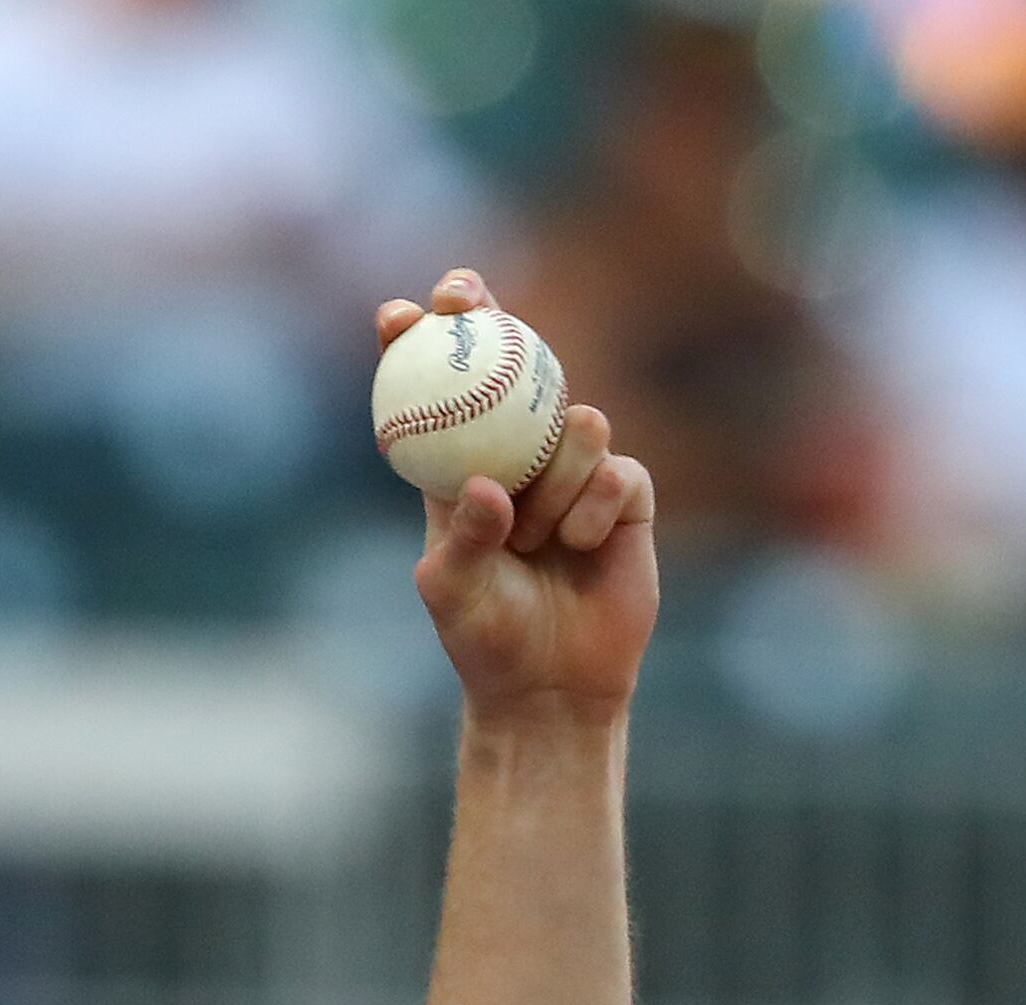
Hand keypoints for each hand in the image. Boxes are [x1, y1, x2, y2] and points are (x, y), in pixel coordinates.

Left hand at [381, 273, 658, 722]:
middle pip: (511, 365)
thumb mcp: (452, 593)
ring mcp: (575, 472)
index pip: (440, 394)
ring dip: (554, 479)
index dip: (420, 344)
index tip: (399, 313)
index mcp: (459, 472)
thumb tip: (486, 488)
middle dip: (490, 318)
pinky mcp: (626, 495)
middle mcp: (518, 459)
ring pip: (577, 422)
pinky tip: (581, 547)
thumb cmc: (486, 638)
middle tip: (465, 299)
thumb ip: (462, 540)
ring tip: (537, 540)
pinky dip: (594, 509)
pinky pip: (616, 472)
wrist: (552, 684)